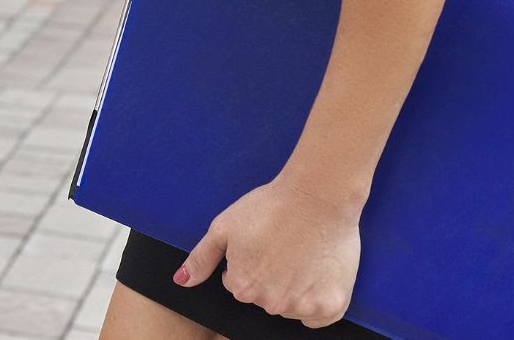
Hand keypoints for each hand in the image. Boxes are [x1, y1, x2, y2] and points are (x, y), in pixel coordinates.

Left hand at [176, 174, 361, 326]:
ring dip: (293, 289)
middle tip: (281, 247)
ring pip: (291, 306)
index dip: (248, 262)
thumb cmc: (270, 207)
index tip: (261, 244)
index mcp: (242, 286)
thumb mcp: (224, 227)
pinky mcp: (332, 305)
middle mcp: (271, 303)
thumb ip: (201, 258)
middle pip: (264, 297)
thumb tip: (181, 281)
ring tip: (300, 255)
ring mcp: (303, 306)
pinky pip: (318, 316)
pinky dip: (318, 301)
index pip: (238, 284)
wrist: (317, 197)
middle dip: (269, 277)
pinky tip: (316, 273)